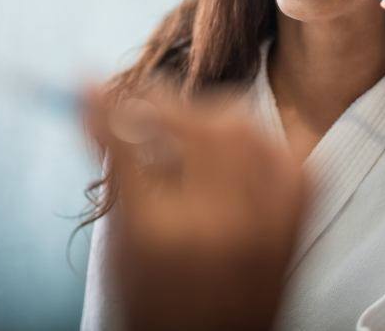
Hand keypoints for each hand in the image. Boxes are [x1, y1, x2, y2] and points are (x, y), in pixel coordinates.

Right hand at [85, 89, 304, 330]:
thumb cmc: (154, 301)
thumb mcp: (121, 241)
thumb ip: (114, 168)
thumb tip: (92, 103)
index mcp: (161, 236)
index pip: (128, 144)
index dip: (107, 106)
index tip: (90, 82)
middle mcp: (220, 226)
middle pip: (196, 126)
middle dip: (165, 105)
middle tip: (149, 108)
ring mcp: (267, 222)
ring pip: (242, 127)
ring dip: (209, 116)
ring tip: (189, 129)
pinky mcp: (295, 219)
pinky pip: (283, 152)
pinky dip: (256, 138)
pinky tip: (233, 148)